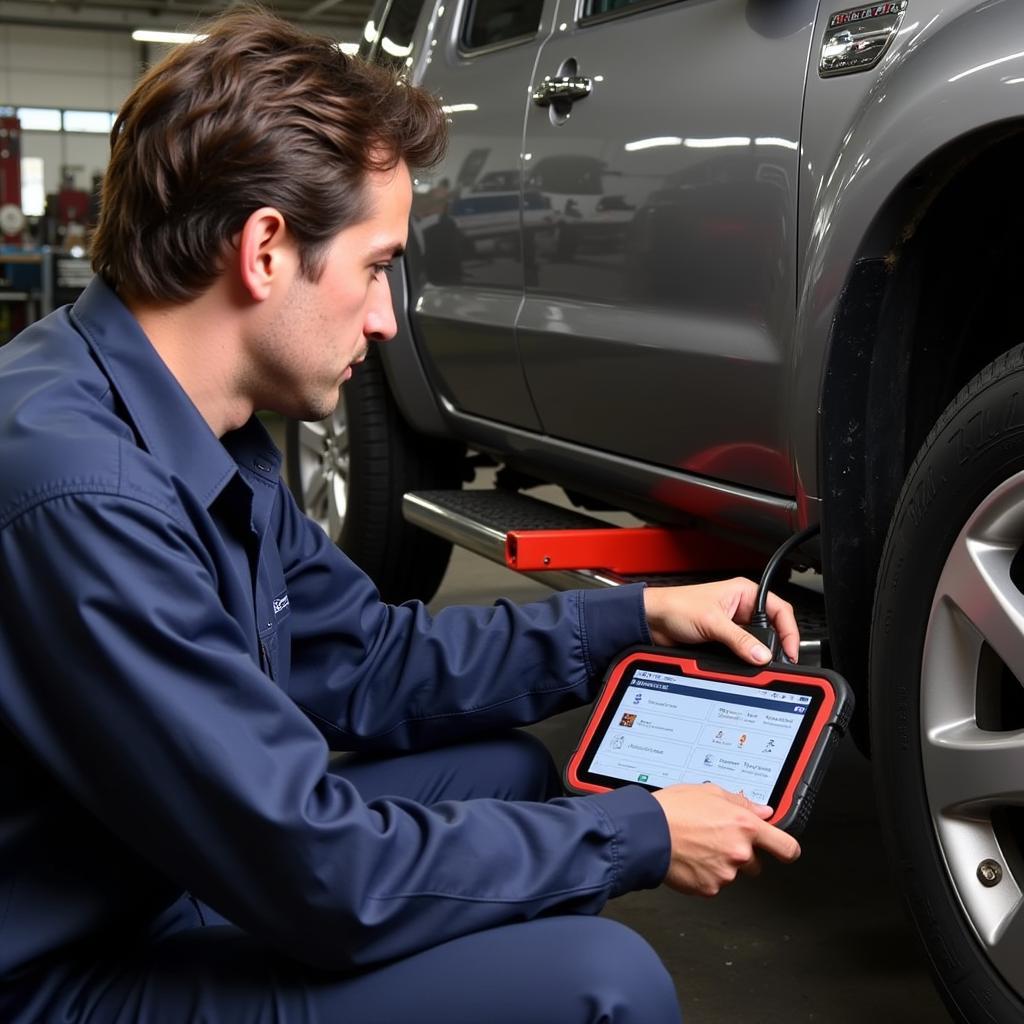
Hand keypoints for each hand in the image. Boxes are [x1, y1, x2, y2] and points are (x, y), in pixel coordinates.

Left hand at [642, 577, 798, 663]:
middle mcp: (740, 607)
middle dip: (774, 644)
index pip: (779, 610)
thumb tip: (762, 655)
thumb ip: (739, 640)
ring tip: (760, 663)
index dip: (789, 631)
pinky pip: (743, 651)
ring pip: (757, 641)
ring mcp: (732, 624)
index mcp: (743, 592)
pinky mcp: (724, 639)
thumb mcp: (712, 623)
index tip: (790, 650)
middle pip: (771, 628)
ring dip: (758, 652)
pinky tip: (746, 664)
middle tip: (776, 661)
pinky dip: (746, 658)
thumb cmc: (676, 606)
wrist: (652, 621)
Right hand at [652, 783, 800, 895]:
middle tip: (716, 841)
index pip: (786, 847)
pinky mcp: (709, 889)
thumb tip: (763, 811)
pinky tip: (690, 859)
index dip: (787, 850)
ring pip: (732, 874)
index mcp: (745, 826)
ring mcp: (725, 874)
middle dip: (741, 855)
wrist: (645, 832)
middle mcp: (740, 852)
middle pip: (756, 864)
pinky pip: (714, 884)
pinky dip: (704, 875)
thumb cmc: (672, 809)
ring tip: (696, 847)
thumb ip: (741, 802)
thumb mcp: (709, 792)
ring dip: (720, 864)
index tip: (784, 850)